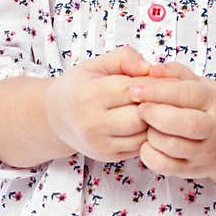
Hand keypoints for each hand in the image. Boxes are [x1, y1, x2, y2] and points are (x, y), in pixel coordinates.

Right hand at [44, 44, 153, 163]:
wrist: (57, 117)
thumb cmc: (80, 86)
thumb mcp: (97, 64)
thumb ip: (123, 58)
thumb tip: (147, 68)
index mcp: (89, 95)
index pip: (132, 89)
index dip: (151, 83)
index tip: (158, 78)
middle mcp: (92, 123)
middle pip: (140, 116)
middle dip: (154, 104)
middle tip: (159, 95)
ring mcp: (100, 144)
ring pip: (143, 134)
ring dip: (154, 121)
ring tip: (153, 108)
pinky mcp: (108, 157)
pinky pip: (139, 147)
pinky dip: (147, 135)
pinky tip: (144, 122)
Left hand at [128, 60, 215, 180]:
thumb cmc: (210, 108)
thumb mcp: (200, 84)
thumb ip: (176, 74)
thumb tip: (152, 69)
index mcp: (214, 101)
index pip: (187, 94)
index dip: (158, 91)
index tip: (135, 88)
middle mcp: (213, 128)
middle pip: (186, 123)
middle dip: (156, 114)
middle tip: (139, 108)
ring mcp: (203, 152)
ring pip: (173, 146)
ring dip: (152, 134)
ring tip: (147, 125)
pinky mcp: (191, 170)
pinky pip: (165, 167)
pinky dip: (150, 155)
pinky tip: (148, 143)